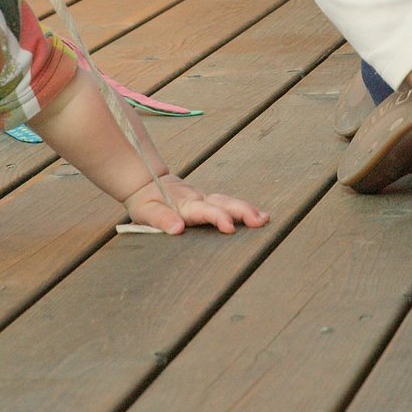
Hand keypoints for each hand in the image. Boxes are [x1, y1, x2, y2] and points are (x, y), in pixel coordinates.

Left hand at [123, 174, 269, 235]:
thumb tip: (178, 228)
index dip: (218, 218)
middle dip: (243, 211)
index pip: (204, 210)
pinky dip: (244, 209)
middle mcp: (199, 199)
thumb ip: (161, 219)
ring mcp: (205, 198)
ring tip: (265, 219)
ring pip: (229, 201)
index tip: (230, 228)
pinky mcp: (208, 201)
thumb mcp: (146, 211)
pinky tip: (257, 216)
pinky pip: (228, 204)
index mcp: (185, 204)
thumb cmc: (147, 202)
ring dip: (248, 209)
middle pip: (224, 202)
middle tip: (261, 221)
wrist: (148, 183)